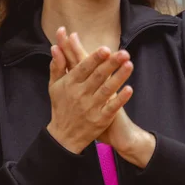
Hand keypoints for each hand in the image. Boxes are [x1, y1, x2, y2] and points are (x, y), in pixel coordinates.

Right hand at [47, 31, 133, 153]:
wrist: (63, 137)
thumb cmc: (61, 106)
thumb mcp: (54, 86)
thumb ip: (57, 66)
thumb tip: (55, 47)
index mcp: (70, 84)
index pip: (83, 68)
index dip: (95, 58)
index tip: (106, 49)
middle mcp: (80, 95)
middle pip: (98, 76)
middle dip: (111, 64)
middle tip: (124, 53)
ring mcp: (91, 108)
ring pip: (107, 90)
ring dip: (119, 77)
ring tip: (129, 65)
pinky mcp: (100, 120)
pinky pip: (111, 108)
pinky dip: (120, 99)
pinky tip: (129, 89)